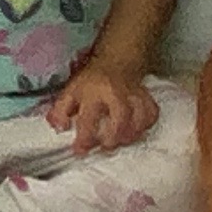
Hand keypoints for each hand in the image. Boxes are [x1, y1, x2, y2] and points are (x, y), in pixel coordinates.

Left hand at [42, 55, 158, 155]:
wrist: (116, 61)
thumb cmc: (91, 81)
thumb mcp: (70, 92)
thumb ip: (60, 111)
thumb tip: (60, 128)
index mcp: (93, 93)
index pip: (88, 119)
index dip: (84, 139)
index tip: (80, 150)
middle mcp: (115, 94)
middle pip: (120, 119)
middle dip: (113, 138)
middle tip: (105, 146)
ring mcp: (133, 95)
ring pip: (139, 118)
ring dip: (130, 135)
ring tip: (119, 140)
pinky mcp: (146, 98)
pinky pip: (152, 114)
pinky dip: (145, 126)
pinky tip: (135, 130)